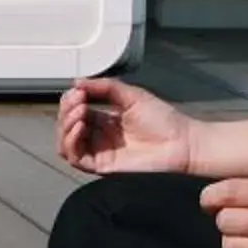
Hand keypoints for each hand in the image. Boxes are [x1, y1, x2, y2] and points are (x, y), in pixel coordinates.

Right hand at [56, 77, 198, 175]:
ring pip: (66, 144)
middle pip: (67, 126)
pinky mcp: (103, 166)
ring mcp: (100, 152)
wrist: (182, 142)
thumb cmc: (164, 120)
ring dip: (66, 126)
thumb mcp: (132, 95)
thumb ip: (105, 87)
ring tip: (80, 112)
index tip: (78, 90)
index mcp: (105, 120)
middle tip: (78, 100)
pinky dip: (71, 142)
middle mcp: (99, 137)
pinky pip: (76, 158)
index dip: (71, 100)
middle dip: (67, 110)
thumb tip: (77, 82)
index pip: (75, 111)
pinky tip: (80, 127)